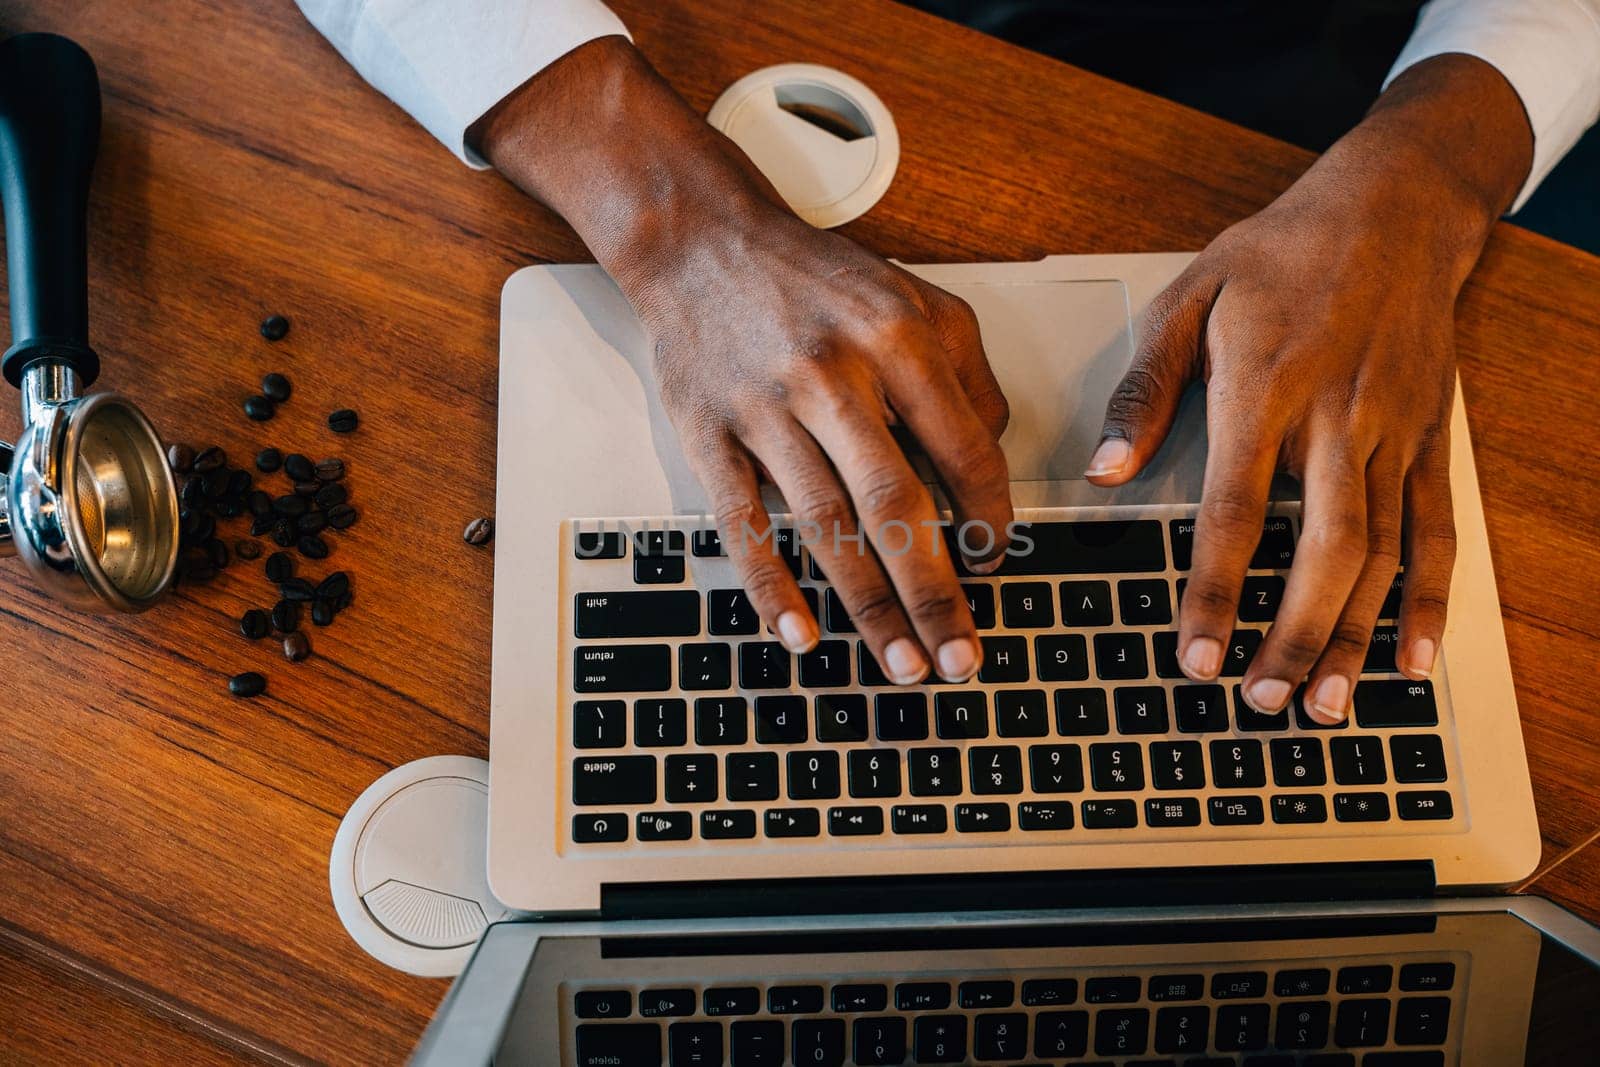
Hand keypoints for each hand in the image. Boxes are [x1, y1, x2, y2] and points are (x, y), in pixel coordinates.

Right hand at [475, 38, 1012, 682]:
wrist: (701, 241)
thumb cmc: (815, 278)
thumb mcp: (916, 297)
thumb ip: (967, 373)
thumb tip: (990, 459)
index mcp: (897, 338)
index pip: (963, 450)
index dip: (989, 519)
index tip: (996, 565)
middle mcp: (834, 375)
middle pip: (895, 506)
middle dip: (935, 594)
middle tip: (962, 661)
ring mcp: (766, 409)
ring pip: (826, 526)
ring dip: (869, 606)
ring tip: (903, 665)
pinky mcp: (710, 433)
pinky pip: (744, 524)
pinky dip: (771, 586)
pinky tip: (801, 634)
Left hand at [1085, 55, 1532, 722]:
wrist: (1396, 205)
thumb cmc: (1280, 252)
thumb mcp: (1189, 297)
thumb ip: (1143, 390)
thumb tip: (1101, 471)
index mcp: (1264, 387)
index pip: (1235, 510)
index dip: (1215, 591)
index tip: (1197, 655)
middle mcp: (1338, 417)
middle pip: (1321, 548)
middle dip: (1293, 634)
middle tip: (1266, 702)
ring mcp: (1395, 431)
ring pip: (1381, 552)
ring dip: (1353, 634)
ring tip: (1326, 705)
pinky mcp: (1432, 437)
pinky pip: (1437, 529)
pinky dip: (1429, 599)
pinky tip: (1411, 658)